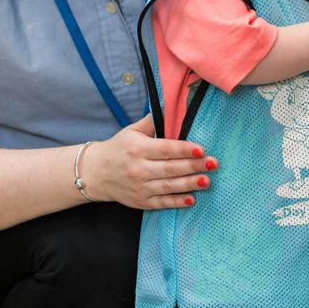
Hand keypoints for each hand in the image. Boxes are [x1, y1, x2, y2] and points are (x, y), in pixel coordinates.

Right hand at [81, 113, 217, 209]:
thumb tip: (170, 104)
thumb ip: (152, 121)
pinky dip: (176, 202)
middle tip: (213, 163)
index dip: (185, 150)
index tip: (202, 149)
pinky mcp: (140, 202)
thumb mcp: (131, 131)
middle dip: (194, 166)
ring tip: (207, 181)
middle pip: (170, 168)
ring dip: (190, 184)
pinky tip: (191, 199)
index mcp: (138, 149)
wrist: (95, 173)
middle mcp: (139, 169)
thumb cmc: (118, 148)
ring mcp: (140, 187)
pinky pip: (161, 203)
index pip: (165, 149)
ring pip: (168, 187)